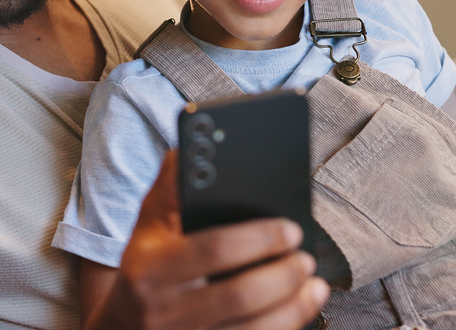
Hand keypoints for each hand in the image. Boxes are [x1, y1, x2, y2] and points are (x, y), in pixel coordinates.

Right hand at [84, 152, 329, 329]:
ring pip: (252, 329)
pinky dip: (285, 327)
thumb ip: (169, 189)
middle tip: (306, 257)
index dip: (258, 238)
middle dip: (282, 274)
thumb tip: (190, 143)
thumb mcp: (145, 228)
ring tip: (313, 283)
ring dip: (293, 306)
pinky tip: (300, 308)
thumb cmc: (142, 269)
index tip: (290, 228)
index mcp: (149, 268)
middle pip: (238, 294)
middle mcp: (162, 310)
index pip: (212, 249)